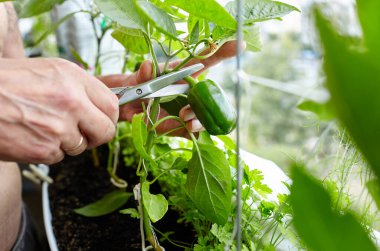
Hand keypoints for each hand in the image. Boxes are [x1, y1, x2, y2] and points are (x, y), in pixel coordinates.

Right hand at [0, 58, 118, 163]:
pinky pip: (59, 156)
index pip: (112, 105)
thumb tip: (101, 104)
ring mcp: (59, 127)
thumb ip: (78, 87)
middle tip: (83, 132)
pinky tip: (30, 136)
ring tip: (42, 127)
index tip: (102, 120)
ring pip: (81, 146)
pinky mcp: (45, 149)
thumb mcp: (47, 71)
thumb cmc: (6, 83)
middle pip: (106, 130)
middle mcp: (72, 101)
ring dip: (67, 142)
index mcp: (73, 78)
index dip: (109, 116)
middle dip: (96, 135)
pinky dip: (47, 150)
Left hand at [99, 41, 238, 136]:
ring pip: (206, 115)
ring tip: (186, 120)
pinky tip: (186, 131)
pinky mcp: (182, 126)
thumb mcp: (136, 79)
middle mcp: (190, 91)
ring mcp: (188, 109)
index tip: (240, 44)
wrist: (126, 110)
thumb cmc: (134, 88)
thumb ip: (142, 74)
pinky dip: (193, 132)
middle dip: (207, 101)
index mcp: (182, 73)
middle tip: (188, 110)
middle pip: (211, 94)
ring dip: (200, 120)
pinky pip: (194, 131)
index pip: (207, 60)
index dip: (224, 51)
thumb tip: (148, 66)